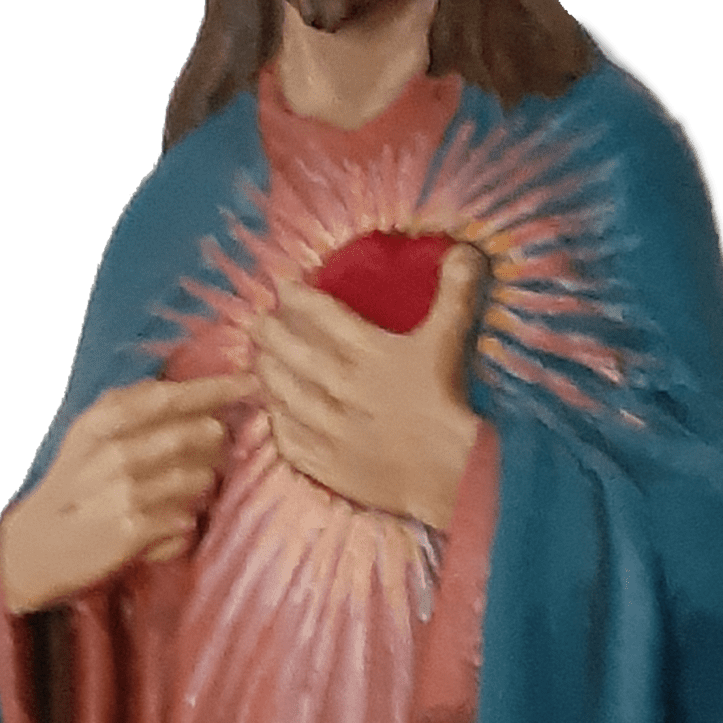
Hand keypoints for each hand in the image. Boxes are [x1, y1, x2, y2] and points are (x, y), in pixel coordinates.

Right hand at [0, 373, 247, 614]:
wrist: (36, 548)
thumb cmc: (72, 489)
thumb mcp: (87, 438)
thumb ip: (129, 409)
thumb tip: (187, 395)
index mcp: (102, 422)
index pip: (168, 396)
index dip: (213, 389)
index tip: (246, 383)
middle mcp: (115, 452)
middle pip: (196, 435)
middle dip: (215, 444)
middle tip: (214, 452)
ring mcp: (125, 492)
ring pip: (199, 479)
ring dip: (202, 485)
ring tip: (186, 492)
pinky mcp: (133, 531)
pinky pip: (186, 521)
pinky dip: (185, 524)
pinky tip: (168, 525)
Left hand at [252, 245, 486, 531]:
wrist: (449, 471)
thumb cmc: (447, 402)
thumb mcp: (448, 340)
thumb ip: (454, 293)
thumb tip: (464, 250)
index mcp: (366, 352)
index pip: (322, 316)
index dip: (298, 299)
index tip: (282, 288)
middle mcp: (338, 386)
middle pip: (292, 354)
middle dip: (270, 334)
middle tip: (257, 323)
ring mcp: (328, 428)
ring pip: (284, 395)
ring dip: (267, 375)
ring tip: (258, 362)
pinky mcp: (327, 464)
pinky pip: (290, 441)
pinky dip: (278, 424)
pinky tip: (272, 414)